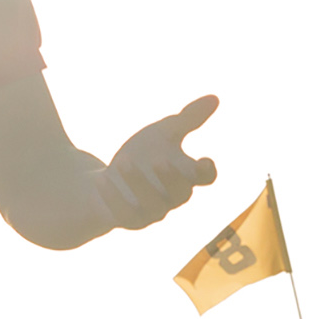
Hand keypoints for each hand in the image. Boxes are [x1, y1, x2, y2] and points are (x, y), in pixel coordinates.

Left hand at [101, 94, 221, 228]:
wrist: (107, 181)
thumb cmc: (142, 156)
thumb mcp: (163, 133)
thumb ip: (188, 119)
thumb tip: (215, 97)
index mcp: (186, 176)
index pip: (206, 177)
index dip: (206, 171)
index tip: (203, 161)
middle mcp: (173, 197)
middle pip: (182, 193)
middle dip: (171, 178)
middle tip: (159, 160)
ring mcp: (152, 213)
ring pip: (153, 205)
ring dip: (138, 183)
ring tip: (123, 161)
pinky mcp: (128, 221)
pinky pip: (124, 213)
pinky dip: (114, 196)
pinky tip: (103, 178)